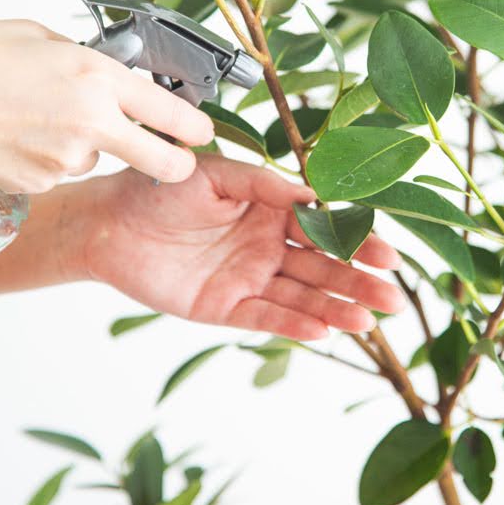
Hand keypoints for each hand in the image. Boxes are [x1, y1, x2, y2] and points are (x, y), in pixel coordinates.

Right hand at [0, 19, 213, 192]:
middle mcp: (90, 121)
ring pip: (97, 158)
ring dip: (84, 144)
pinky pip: (61, 171)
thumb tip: (111, 72)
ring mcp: (65, 157)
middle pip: (160, 159)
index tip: (204, 131)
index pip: (169, 109)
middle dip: (176, 163)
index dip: (195, 125)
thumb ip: (86, 59)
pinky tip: (23, 134)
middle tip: (178, 161)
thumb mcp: (42, 39)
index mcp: (97, 77)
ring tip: (41, 116)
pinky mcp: (40, 182)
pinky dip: (50, 157)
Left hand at [79, 155, 404, 339]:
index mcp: (272, 209)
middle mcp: (268, 246)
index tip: (389, 255)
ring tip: (368, 321)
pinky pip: (266, 317)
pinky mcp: (226, 307)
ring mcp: (250, 278)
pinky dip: (294, 325)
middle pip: (323, 267)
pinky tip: (324, 331)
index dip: (358, 241)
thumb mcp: (219, 173)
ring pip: (302, 296)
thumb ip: (267, 185)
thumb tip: (317, 195)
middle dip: (359, 282)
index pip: (325, 228)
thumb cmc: (162, 188)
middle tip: (392, 298)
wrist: (110, 222)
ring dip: (336, 309)